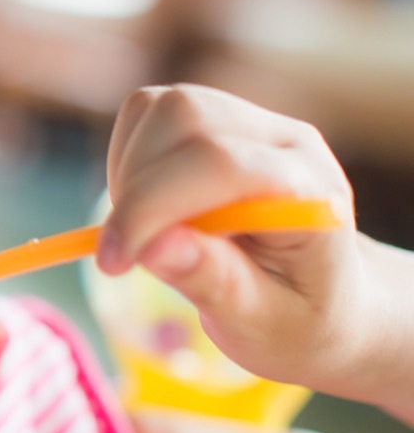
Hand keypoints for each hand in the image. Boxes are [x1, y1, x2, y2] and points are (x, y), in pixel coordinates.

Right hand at [96, 84, 366, 396]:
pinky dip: (125, 161)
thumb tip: (152, 247)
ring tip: (144, 233)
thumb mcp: (265, 324)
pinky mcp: (210, 118)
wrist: (318, 298)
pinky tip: (146, 208)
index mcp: (311, 190)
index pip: (221, 163)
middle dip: (136, 187)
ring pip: (158, 108)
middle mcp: (283, 140)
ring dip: (127, 173)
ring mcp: (247, 121)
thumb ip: (215, 283)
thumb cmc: (296, 319)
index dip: (152, 205)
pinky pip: (145, 113)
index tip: (113, 262)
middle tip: (126, 254)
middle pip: (185, 116)